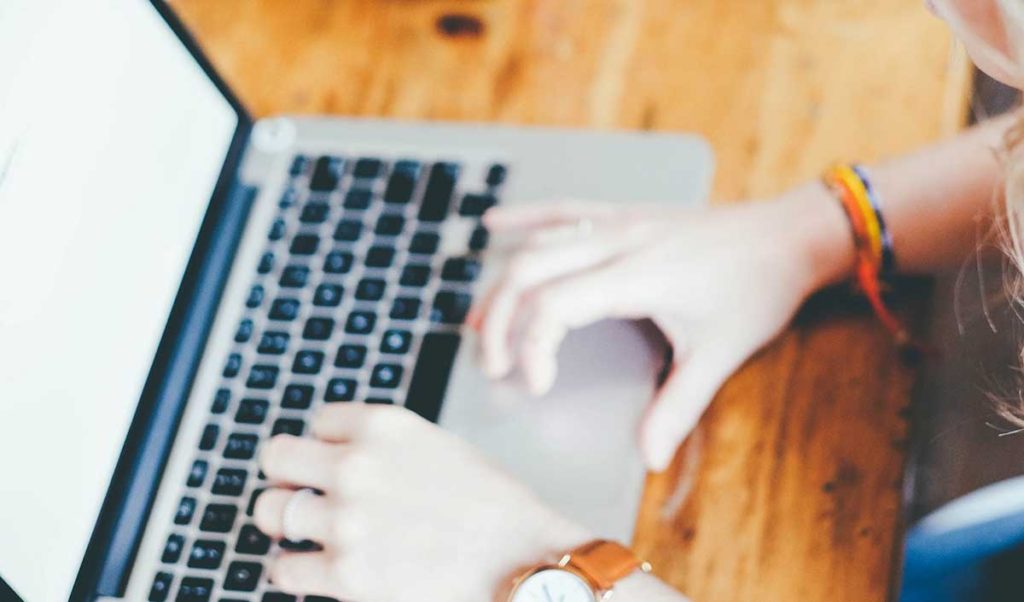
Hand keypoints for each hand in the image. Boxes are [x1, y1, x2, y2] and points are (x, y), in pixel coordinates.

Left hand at [254, 404, 591, 601]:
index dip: (327, 445)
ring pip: (270, 511)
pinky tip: (318, 568)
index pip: (316, 422)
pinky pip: (283, 568)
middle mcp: (356, 466)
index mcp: (382, 426)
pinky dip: (295, 570)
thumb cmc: (491, 506)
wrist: (521, 560)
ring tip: (309, 533)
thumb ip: (384, 446)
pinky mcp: (345, 575)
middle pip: (276, 458)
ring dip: (286, 522)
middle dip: (288, 476)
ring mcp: (346, 521)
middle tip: (302, 493)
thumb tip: (338, 456)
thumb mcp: (436, 446)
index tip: (336, 463)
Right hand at [469, 188, 850, 470]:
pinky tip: (495, 224)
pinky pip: (564, 210)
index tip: (538, 386)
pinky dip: (526, 218)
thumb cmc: (757, 289)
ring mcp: (619, 222)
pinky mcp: (625, 214)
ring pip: (539, 244)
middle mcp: (618, 241)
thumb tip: (650, 456)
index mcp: (637, 275)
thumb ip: (679, 407)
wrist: (789, 234)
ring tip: (478, 323)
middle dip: (499, 321)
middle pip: (529, 272)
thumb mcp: (721, 353)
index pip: (554, 305)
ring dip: (502, 283)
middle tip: (494, 366)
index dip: (532, 348)